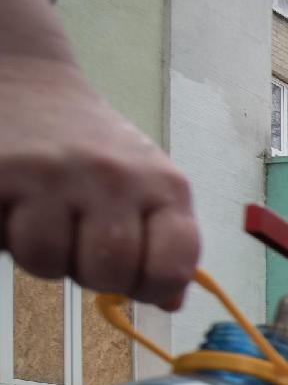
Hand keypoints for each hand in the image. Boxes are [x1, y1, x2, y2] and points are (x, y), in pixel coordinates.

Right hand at [0, 56, 199, 310]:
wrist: (28, 83)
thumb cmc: (93, 149)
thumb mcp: (147, 187)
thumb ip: (164, 243)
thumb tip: (170, 301)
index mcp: (163, 186)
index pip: (173, 266)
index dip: (151, 286)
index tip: (133, 276)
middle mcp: (114, 177)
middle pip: (109, 273)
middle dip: (92, 275)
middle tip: (80, 243)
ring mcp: (55, 174)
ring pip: (48, 264)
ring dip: (43, 256)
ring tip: (44, 219)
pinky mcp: (1, 174)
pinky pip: (5, 240)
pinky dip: (6, 235)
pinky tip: (15, 208)